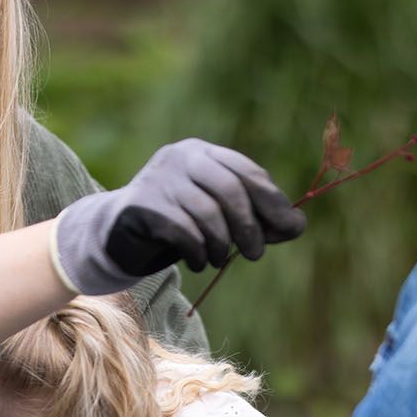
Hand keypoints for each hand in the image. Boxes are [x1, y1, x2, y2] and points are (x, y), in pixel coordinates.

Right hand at [52, 138, 305, 293]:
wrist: (117, 234)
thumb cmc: (178, 224)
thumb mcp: (219, 218)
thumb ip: (257, 219)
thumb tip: (299, 225)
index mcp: (202, 153)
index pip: (246, 171)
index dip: (271, 201)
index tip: (287, 229)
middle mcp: (180, 157)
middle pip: (230, 190)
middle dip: (249, 227)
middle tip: (254, 254)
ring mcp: (158, 178)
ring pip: (207, 213)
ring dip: (221, 245)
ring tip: (218, 261)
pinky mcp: (141, 204)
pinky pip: (183, 230)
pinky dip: (197, 252)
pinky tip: (197, 263)